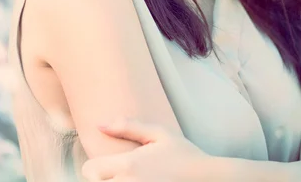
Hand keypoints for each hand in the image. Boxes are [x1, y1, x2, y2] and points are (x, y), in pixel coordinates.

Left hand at [81, 117, 212, 180]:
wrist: (211, 179)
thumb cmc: (185, 154)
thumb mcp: (159, 133)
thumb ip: (127, 126)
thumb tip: (99, 124)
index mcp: (129, 165)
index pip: (89, 170)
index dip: (94, 168)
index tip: (106, 167)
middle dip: (102, 181)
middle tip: (118, 176)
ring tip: (128, 181)